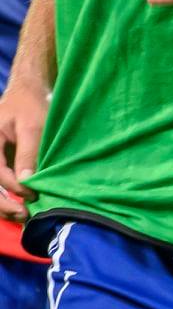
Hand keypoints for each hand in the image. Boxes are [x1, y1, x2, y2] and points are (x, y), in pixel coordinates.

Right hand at [0, 87, 43, 219]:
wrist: (28, 92)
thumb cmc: (31, 106)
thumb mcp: (33, 126)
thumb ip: (28, 153)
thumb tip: (26, 181)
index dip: (12, 186)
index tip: (30, 194)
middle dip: (1, 203)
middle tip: (22, 214)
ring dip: (2, 203)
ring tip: (21, 215)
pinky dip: (6, 195)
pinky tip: (17, 206)